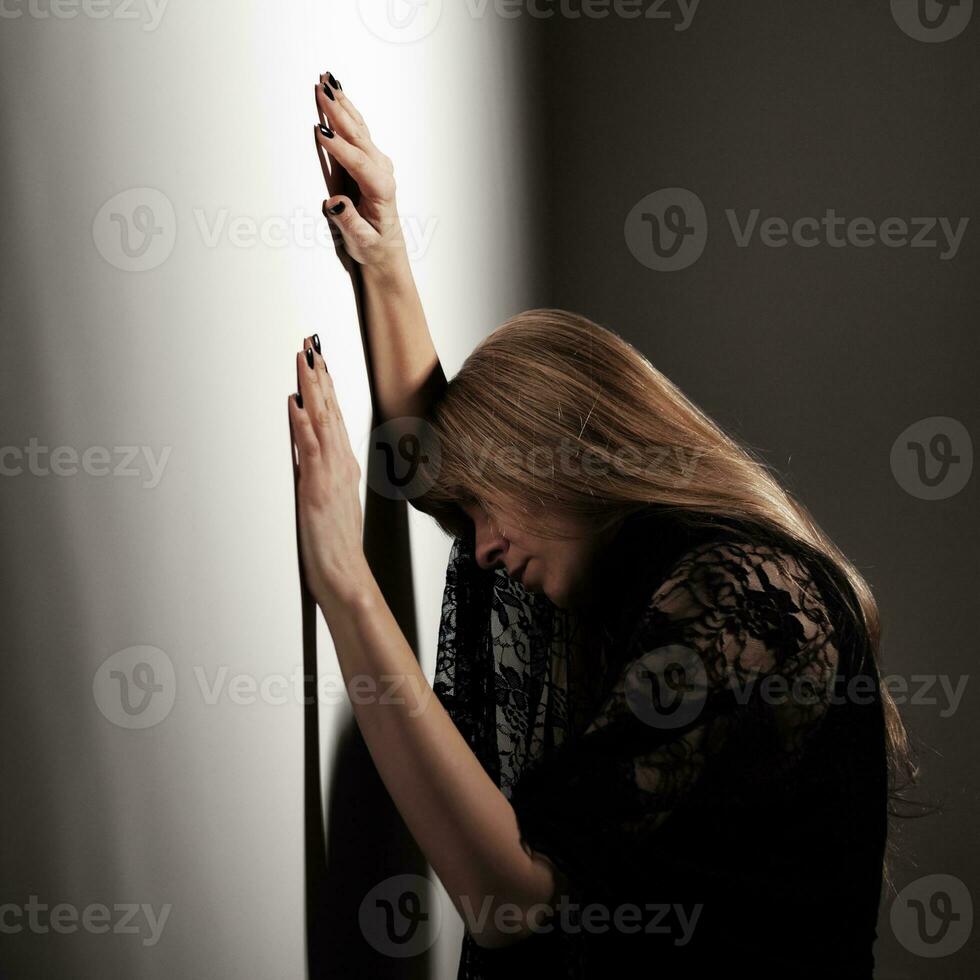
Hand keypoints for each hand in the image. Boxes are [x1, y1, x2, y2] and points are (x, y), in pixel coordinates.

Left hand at [288, 334, 370, 607]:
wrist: (344, 575)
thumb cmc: (336, 546)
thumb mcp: (331, 502)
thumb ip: (323, 473)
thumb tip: (310, 448)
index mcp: (343, 467)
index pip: (333, 417)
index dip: (326, 387)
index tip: (318, 361)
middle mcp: (339, 465)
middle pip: (329, 411)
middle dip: (319, 376)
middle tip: (311, 345)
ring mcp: (329, 476)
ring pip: (321, 422)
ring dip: (313, 391)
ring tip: (305, 361)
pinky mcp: (316, 490)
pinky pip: (310, 452)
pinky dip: (302, 427)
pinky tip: (296, 407)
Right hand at [314, 71, 406, 271]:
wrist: (386, 250)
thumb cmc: (373, 246)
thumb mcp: (361, 242)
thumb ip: (349, 222)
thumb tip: (334, 204)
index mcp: (382, 191)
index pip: (359, 163)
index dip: (339, 148)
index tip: (321, 132)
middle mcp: (382, 172)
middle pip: (358, 137)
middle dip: (339, 112)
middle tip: (321, 90)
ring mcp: (377, 164)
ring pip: (358, 128)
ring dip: (342, 104)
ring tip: (327, 80)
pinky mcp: (369, 161)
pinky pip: (356, 131)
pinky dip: (346, 111)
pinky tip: (338, 95)